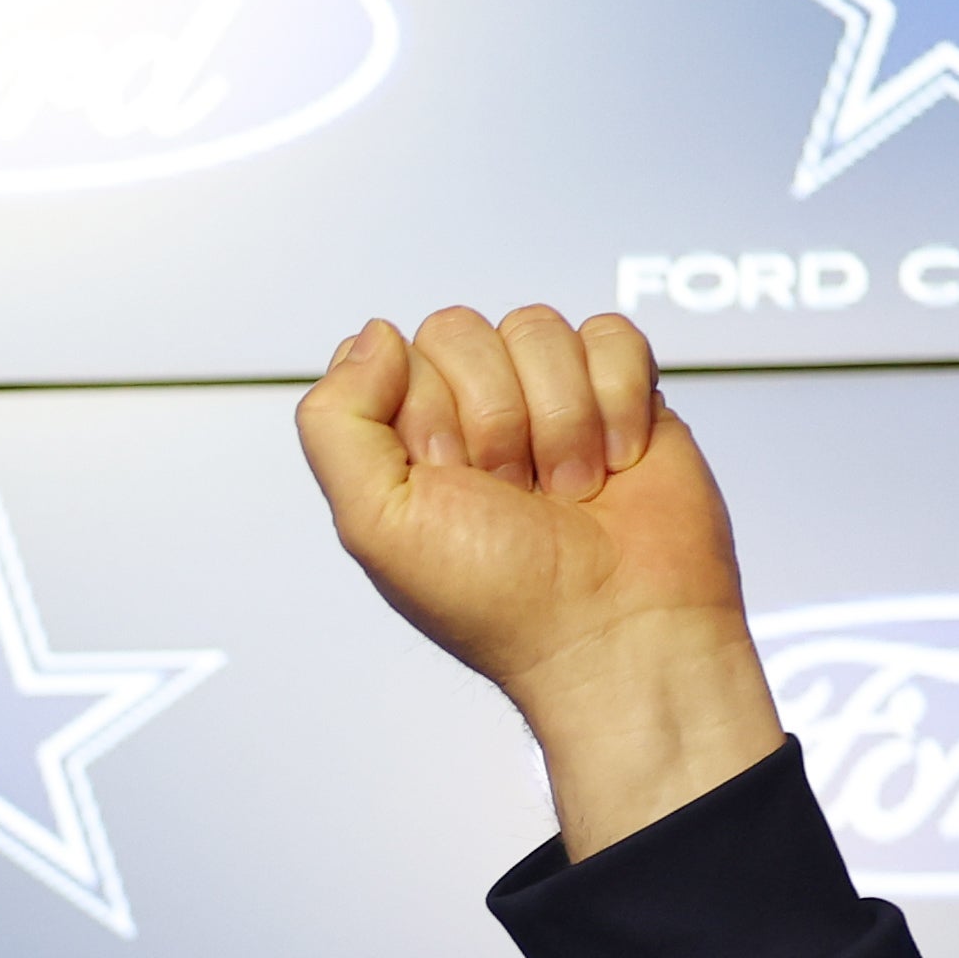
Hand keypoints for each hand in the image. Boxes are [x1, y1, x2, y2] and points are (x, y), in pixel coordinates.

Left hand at [295, 308, 786, 858]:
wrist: (616, 630)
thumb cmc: (498, 599)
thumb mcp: (375, 524)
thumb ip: (336, 423)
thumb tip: (373, 335)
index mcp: (403, 446)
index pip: (392, 355)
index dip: (426, 412)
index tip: (450, 480)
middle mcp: (471, 416)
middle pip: (462, 330)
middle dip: (493, 416)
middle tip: (511, 492)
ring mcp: (548, 400)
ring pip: (537, 328)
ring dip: (558, 419)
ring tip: (566, 491)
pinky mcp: (622, 393)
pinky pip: (610, 335)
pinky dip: (617, 400)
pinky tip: (614, 464)